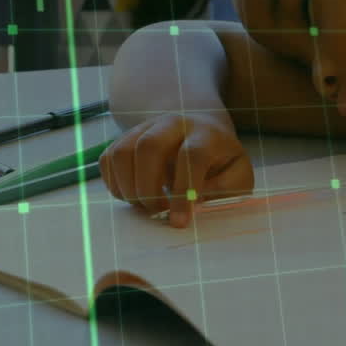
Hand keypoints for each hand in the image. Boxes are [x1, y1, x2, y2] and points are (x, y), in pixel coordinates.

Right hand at [100, 113, 253, 228]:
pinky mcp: (124, 138)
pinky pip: (108, 161)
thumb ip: (224, 189)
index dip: (184, 190)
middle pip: (148, 147)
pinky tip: (135, 196)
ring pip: (122, 153)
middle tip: (158, 212)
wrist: (199, 132)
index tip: (179, 222)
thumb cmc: (220, 163)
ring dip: (129, 189)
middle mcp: (172, 124)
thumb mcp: (237, 176)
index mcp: (206, 133)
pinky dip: (116, 186)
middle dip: (149, 188)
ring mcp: (144, 128)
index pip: (192, 156)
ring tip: (147, 206)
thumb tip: (195, 201)